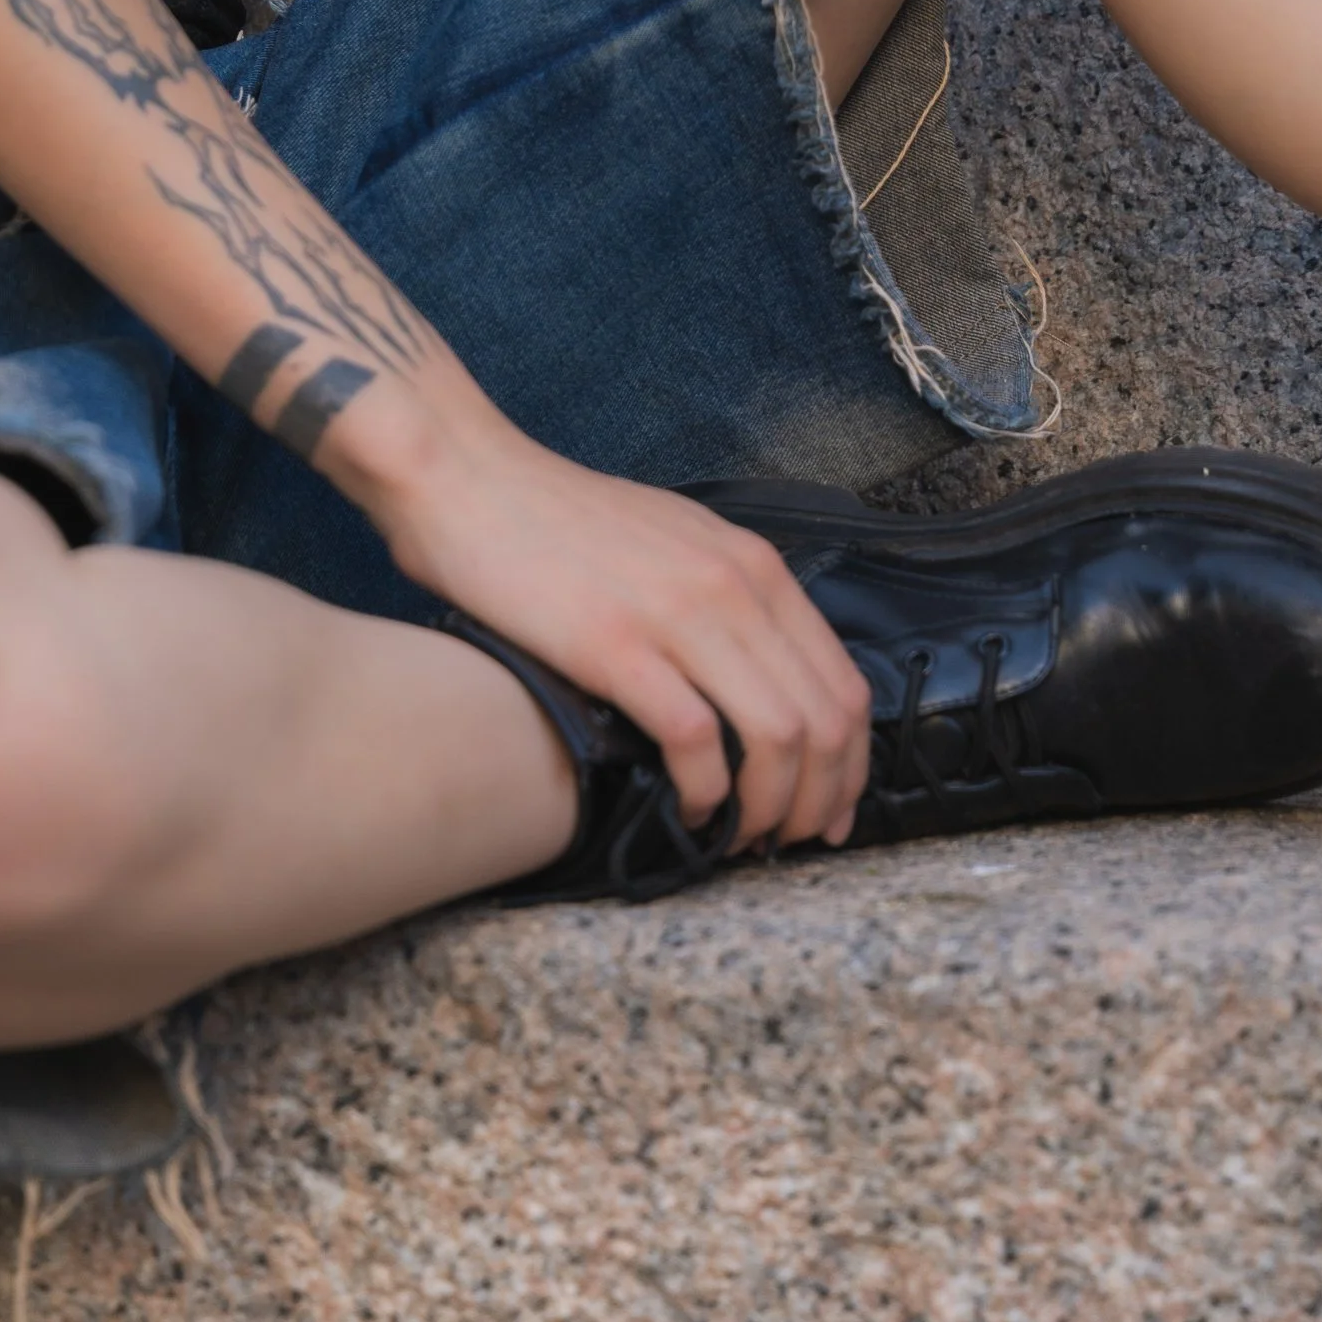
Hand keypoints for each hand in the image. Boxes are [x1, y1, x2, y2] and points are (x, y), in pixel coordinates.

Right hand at [365, 393, 872, 852]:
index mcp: (753, 563)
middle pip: (826, 722)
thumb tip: (754, 681)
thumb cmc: (560, 519)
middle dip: (820, 802)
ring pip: (778, 738)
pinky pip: (696, 741)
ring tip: (740, 839)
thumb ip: (725, 597)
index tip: (830, 812)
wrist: (471, 479)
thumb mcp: (674, 541)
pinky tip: (687, 812)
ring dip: (770, 809)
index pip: (844, 683)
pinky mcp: (618, 646)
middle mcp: (734, 585)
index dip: (850, 767)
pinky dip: (705, 794)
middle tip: (789, 843)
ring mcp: (679, 614)